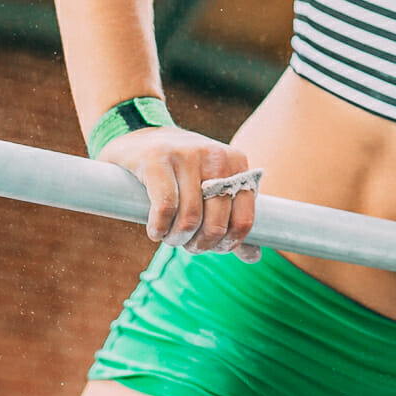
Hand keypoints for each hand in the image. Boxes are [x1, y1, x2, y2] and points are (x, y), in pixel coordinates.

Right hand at [98, 128, 259, 261]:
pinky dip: (159, 228)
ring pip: (190, 218)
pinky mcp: (157, 158)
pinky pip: (165, 207)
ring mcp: (187, 154)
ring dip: (177, 239)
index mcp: (237, 163)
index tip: (210, 247)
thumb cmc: (182, 172)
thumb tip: (254, 257)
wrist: (142, 138)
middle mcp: (216, 156)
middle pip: (216, 224)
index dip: (226, 244)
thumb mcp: (212, 188)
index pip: (243, 220)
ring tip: (169, 236)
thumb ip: (233, 220)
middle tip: (185, 243)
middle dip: (199, 245)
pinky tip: (155, 231)